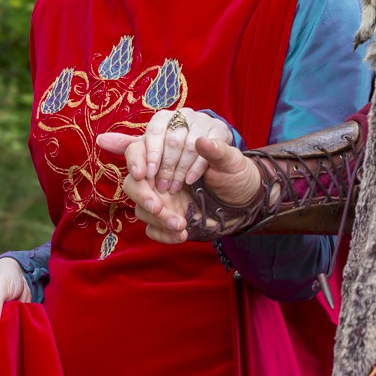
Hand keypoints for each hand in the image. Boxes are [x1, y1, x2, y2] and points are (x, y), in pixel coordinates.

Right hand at [97, 132, 260, 243]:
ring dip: (158, 218)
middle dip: (144, 195)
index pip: (137, 149)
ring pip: (140, 208)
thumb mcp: (231, 160)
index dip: (136, 160)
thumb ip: (217, 150)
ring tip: (182, 224)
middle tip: (159, 207)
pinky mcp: (163, 218)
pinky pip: (152, 229)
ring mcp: (158, 197)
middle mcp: (158, 175)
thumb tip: (200, 141)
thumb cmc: (234, 172)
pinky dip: (164, 234)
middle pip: (132, 183)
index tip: (143, 173)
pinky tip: (182, 234)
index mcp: (168, 151)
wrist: (243, 200)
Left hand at [100, 108, 231, 193]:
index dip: (149, 152)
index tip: (144, 174)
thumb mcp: (154, 157)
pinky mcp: (221, 131)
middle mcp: (184, 115)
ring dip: (181, 168)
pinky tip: (191, 179)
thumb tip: (100, 139)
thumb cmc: (178, 161)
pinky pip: (208, 147)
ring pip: (190, 143)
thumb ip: (132, 148)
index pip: (153, 129)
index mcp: (164, 119)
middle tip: (161, 187)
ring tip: (176, 186)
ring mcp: (204, 121)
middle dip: (165, 166)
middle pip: (172, 138)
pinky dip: (198, 166)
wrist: (215, 167)